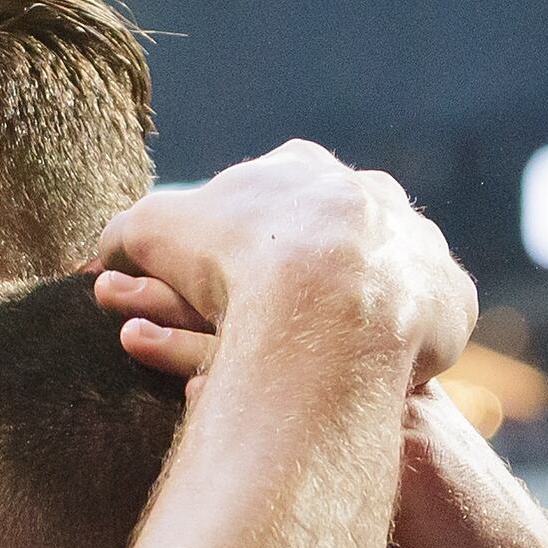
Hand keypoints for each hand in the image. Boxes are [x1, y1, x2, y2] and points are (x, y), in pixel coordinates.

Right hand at [92, 142, 474, 382]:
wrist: (324, 302)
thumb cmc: (231, 260)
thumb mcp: (152, 233)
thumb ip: (124, 237)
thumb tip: (96, 258)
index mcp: (302, 170)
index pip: (274, 196)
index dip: (249, 240)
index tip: (233, 279)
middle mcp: (369, 194)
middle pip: (338, 236)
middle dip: (313, 276)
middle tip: (284, 327)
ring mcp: (417, 243)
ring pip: (389, 277)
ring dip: (366, 310)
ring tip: (338, 359)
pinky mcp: (451, 296)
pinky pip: (429, 324)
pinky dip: (408, 348)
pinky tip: (384, 376)